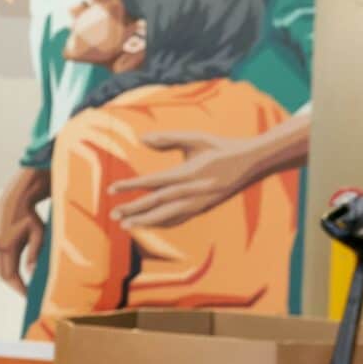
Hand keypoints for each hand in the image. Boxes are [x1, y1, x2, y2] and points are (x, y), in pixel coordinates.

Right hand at [0, 168, 48, 294]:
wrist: (15, 200)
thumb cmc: (30, 216)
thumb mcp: (38, 234)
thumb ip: (35, 254)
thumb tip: (31, 273)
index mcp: (6, 247)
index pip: (11, 275)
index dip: (20, 288)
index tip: (29, 297)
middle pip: (3, 275)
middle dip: (15, 286)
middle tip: (27, 295)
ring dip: (8, 279)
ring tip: (20, 286)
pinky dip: (3, 270)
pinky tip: (12, 274)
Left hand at [108, 131, 260, 228]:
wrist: (251, 163)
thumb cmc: (220, 148)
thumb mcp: (196, 138)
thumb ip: (168, 139)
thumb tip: (142, 139)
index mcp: (188, 173)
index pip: (153, 182)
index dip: (131, 186)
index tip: (111, 188)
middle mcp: (192, 192)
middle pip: (157, 204)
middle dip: (133, 210)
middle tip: (113, 215)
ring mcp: (199, 203)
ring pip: (167, 217)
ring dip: (145, 221)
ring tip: (125, 225)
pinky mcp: (203, 209)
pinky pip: (179, 220)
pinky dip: (162, 223)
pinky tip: (148, 224)